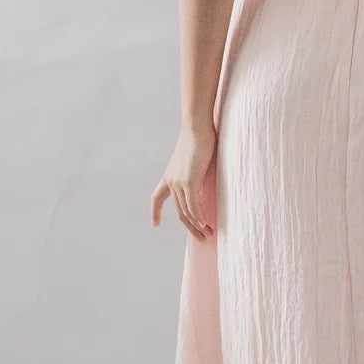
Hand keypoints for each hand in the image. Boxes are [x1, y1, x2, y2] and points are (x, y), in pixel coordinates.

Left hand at [152, 123, 215, 240]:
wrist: (197, 127)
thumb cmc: (200, 138)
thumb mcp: (194, 161)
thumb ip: (196, 174)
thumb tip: (204, 186)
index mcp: (169, 176)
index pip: (157, 198)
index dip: (155, 212)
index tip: (155, 225)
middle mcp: (171, 181)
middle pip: (178, 211)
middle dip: (190, 227)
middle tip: (201, 237)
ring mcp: (178, 182)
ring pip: (186, 211)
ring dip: (197, 225)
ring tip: (208, 233)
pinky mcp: (188, 181)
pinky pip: (193, 206)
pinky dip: (199, 217)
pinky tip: (205, 224)